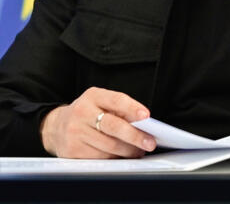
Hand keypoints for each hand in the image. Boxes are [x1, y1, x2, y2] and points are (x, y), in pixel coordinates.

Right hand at [39, 87, 155, 158]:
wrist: (55, 126)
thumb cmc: (87, 113)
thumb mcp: (101, 102)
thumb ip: (121, 108)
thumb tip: (143, 123)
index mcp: (93, 96)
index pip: (116, 101)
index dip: (132, 108)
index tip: (146, 116)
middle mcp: (81, 113)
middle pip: (113, 126)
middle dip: (135, 136)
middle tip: (150, 142)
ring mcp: (74, 133)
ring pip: (108, 146)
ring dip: (128, 150)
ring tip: (139, 150)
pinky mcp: (71, 151)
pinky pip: (99, 158)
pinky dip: (115, 158)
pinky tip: (122, 156)